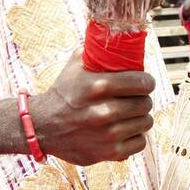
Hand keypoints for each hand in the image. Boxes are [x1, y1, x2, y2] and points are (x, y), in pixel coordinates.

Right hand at [30, 50, 154, 165]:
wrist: (42, 126)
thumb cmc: (63, 93)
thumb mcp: (74, 65)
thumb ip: (96, 50)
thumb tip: (116, 36)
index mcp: (98, 86)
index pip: (141, 82)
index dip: (147, 82)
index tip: (146, 83)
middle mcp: (104, 112)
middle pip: (145, 103)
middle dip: (144, 100)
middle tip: (137, 99)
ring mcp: (107, 135)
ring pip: (145, 123)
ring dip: (141, 118)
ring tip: (131, 115)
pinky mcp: (108, 153)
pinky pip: (140, 143)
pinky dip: (136, 137)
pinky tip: (126, 131)